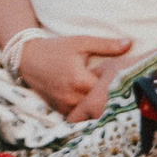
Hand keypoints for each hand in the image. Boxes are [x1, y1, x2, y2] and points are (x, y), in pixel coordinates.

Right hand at [18, 33, 133, 122]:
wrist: (26, 58)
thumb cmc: (56, 48)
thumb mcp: (82, 42)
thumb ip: (107, 45)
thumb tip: (130, 43)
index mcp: (79, 80)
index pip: (108, 90)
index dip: (119, 84)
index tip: (125, 77)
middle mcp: (71, 97)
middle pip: (101, 104)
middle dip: (112, 96)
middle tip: (121, 88)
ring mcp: (64, 105)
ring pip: (90, 112)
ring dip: (100, 104)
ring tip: (108, 94)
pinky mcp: (59, 109)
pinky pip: (79, 115)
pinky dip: (88, 109)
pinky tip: (94, 99)